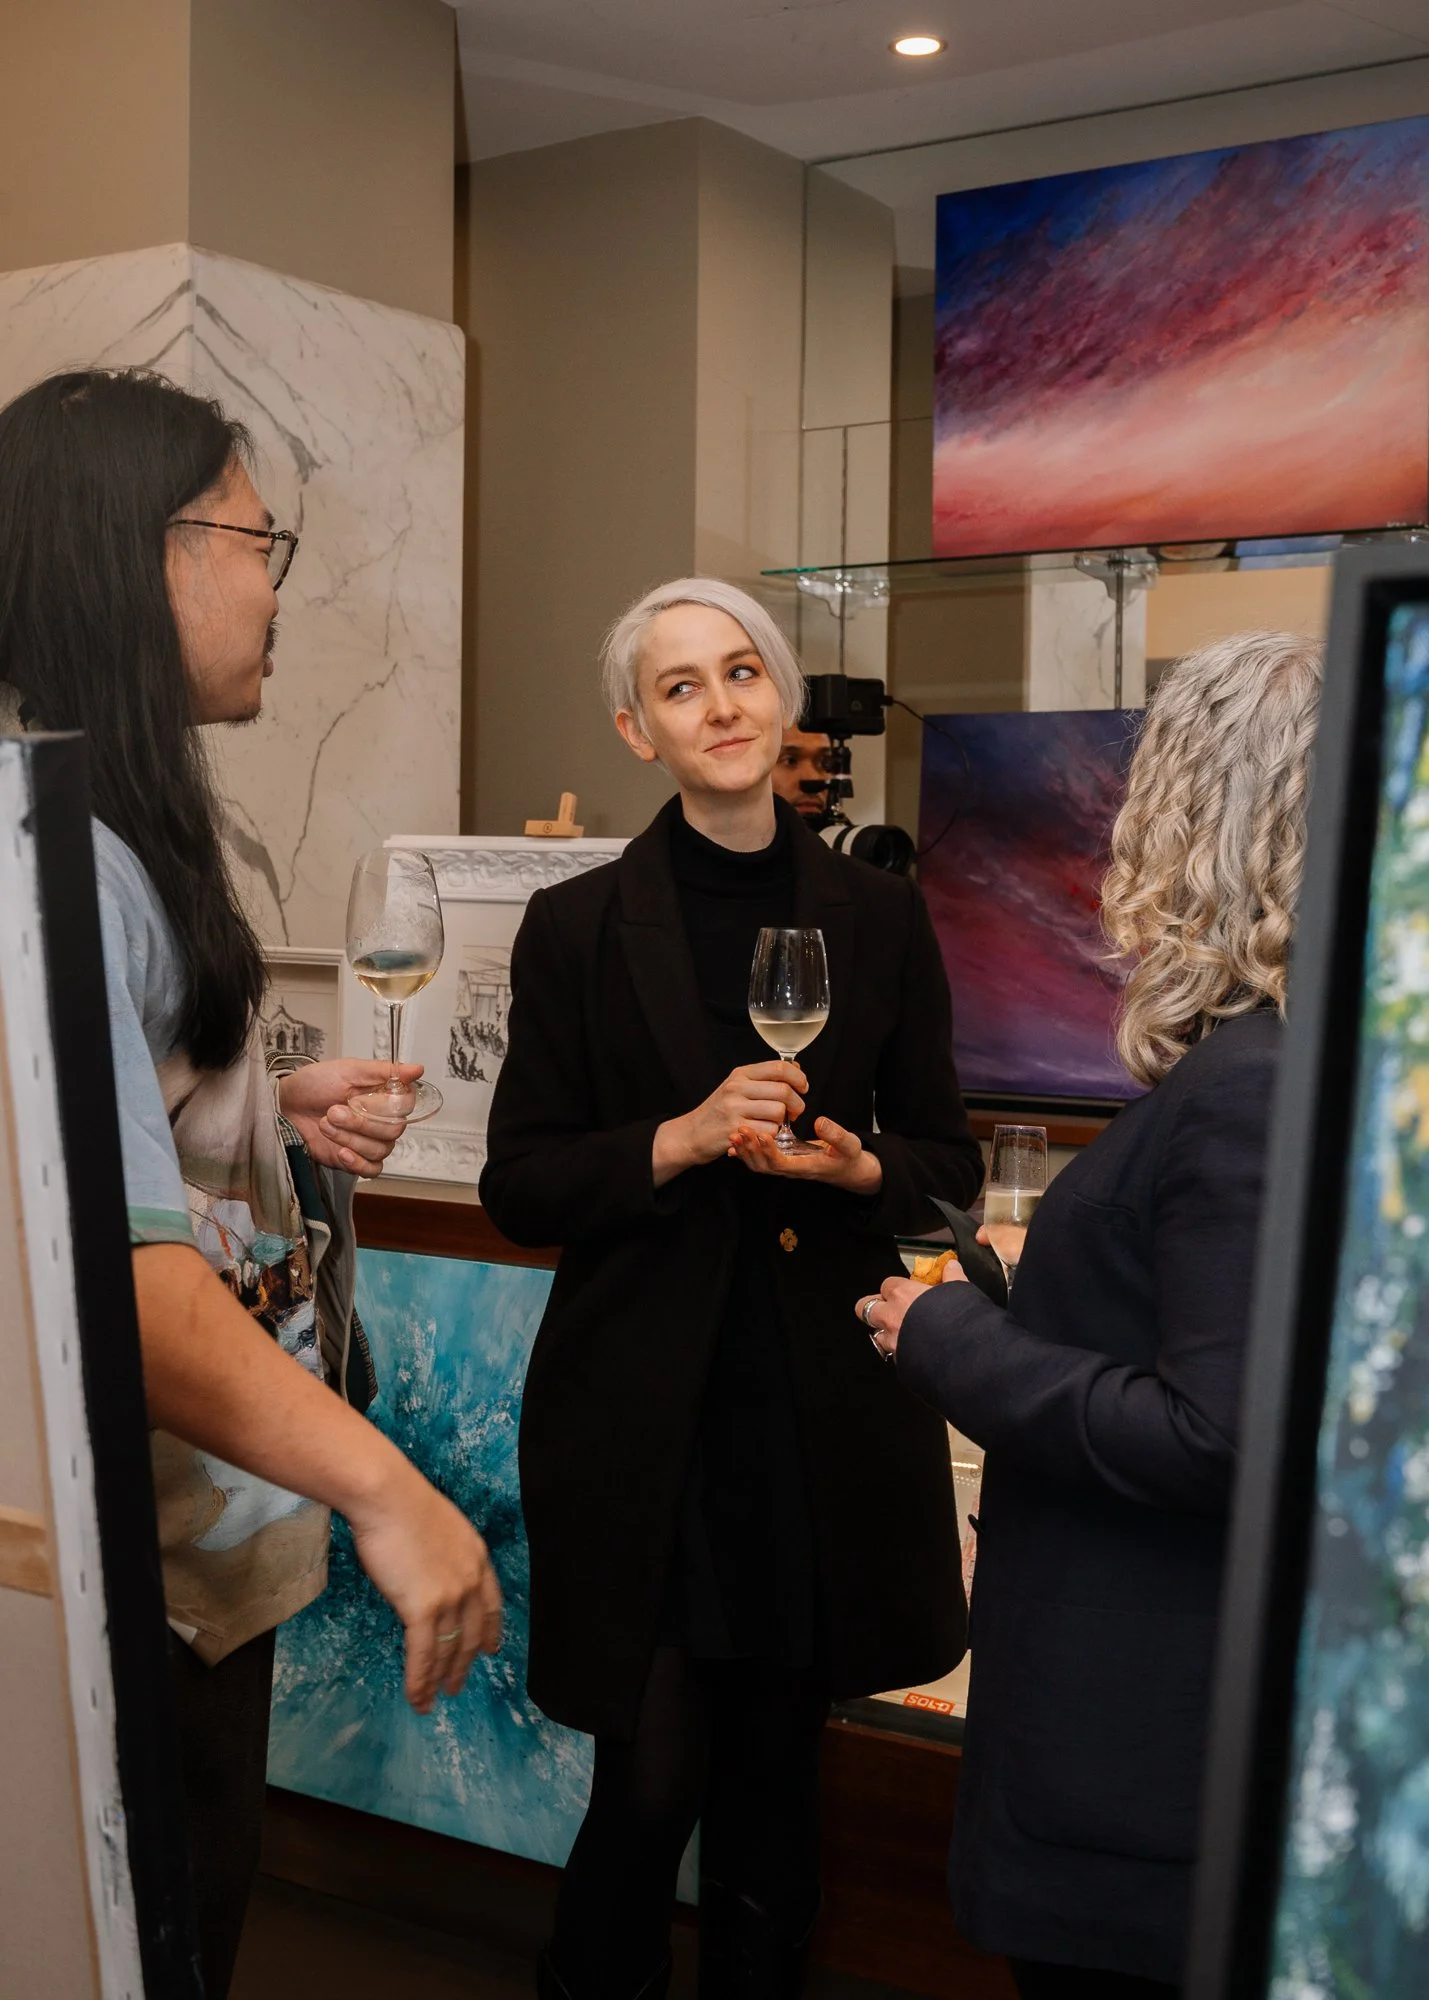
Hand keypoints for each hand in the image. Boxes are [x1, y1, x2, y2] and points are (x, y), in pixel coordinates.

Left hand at [278, 1059, 424, 1175]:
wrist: (285, 1106)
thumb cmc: (314, 1084)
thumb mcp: (348, 1070)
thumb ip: (384, 1070)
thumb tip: (417, 1069)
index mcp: (384, 1096)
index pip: (406, 1105)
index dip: (384, 1105)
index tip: (361, 1098)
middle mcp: (381, 1120)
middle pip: (393, 1131)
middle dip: (361, 1122)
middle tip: (333, 1111)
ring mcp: (368, 1141)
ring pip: (380, 1150)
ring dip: (350, 1138)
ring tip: (326, 1124)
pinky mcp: (355, 1160)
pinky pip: (372, 1169)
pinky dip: (358, 1163)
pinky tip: (342, 1152)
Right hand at [346, 1462, 503, 1712]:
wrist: (387, 1496)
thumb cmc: (401, 1503)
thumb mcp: (438, 1527)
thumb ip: (443, 1555)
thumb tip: (429, 1573)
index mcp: (477, 1557)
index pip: (492, 1604)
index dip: (491, 1631)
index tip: (491, 1650)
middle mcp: (471, 1580)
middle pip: (472, 1634)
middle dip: (464, 1664)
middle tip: (457, 1686)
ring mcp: (450, 1596)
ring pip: (449, 1651)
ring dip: (441, 1679)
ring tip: (435, 1700)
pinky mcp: (424, 1609)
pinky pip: (423, 1655)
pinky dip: (419, 1681)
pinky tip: (417, 1698)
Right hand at [653, 1062, 807, 1182]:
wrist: (692, 1133)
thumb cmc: (719, 1111)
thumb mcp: (738, 1087)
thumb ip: (765, 1078)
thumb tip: (795, 1067)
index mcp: (741, 1074)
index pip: (779, 1068)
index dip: (798, 1078)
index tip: (803, 1088)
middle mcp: (737, 1088)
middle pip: (784, 1091)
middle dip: (797, 1104)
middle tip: (793, 1113)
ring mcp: (734, 1108)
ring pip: (778, 1112)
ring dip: (782, 1122)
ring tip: (773, 1124)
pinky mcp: (735, 1129)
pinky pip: (769, 1131)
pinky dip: (771, 1136)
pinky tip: (762, 1135)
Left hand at [729, 1117, 883, 1195]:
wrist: (847, 1169)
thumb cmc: (848, 1157)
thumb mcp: (850, 1145)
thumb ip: (836, 1135)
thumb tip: (820, 1122)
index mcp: (806, 1166)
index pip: (781, 1163)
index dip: (769, 1151)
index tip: (761, 1134)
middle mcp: (792, 1168)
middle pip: (764, 1166)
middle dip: (750, 1150)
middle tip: (739, 1130)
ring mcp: (785, 1165)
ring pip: (759, 1164)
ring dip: (745, 1150)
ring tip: (735, 1133)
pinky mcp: (781, 1159)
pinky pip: (760, 1159)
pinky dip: (746, 1151)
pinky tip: (736, 1140)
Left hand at [854, 1260, 964, 1357]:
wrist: (962, 1354)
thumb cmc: (958, 1322)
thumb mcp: (960, 1291)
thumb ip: (952, 1276)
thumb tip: (952, 1266)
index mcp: (903, 1294)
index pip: (887, 1284)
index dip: (894, 1288)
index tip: (904, 1290)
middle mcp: (891, 1316)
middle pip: (864, 1307)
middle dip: (874, 1308)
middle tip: (888, 1309)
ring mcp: (892, 1340)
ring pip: (876, 1333)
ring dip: (885, 1332)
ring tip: (901, 1332)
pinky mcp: (898, 1361)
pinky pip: (892, 1355)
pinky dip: (900, 1351)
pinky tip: (913, 1350)